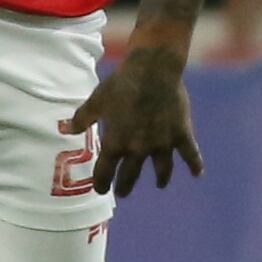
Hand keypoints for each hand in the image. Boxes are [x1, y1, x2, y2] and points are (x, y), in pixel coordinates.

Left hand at [64, 39, 202, 195]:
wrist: (152, 70)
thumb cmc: (121, 84)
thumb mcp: (96, 101)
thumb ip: (81, 119)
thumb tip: (64, 129)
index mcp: (116, 143)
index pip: (105, 172)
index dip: (101, 183)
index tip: (100, 189)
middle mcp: (139, 149)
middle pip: (131, 176)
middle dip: (125, 186)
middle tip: (123, 192)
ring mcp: (162, 144)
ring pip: (162, 170)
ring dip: (160, 179)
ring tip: (160, 184)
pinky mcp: (181, 134)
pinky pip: (190, 154)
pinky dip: (195, 165)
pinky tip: (197, 174)